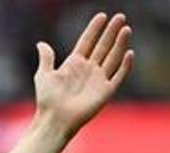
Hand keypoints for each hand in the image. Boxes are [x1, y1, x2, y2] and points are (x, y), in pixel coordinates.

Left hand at [34, 12, 133, 138]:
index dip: (94, 29)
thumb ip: (46, 58)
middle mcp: (88, 69)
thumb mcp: (44, 75)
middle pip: (103, 46)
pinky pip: (118, 76)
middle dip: (111, 31)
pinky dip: (124, 65)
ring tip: (126, 29)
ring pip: (112, 57)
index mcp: (74, 64)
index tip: (102, 16)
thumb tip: (41, 43)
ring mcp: (98, 79)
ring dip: (120, 44)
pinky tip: (128, 53)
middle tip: (120, 16)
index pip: (87, 42)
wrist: (55, 119)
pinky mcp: (106, 91)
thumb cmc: (47, 99)